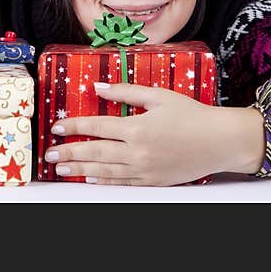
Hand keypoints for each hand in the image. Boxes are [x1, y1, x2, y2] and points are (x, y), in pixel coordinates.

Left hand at [45, 83, 253, 185]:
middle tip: (50, 153)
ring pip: (105, 171)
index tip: (58, 127)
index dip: (75, 127)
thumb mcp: (158, 96)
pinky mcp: (154, 181)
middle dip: (69, 153)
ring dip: (80, 169)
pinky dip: (104, 181)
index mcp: (137, 128)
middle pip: (95, 152)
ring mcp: (145, 170)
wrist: (220, 142)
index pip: (97, 127)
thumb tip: (98, 88)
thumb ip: (125, 92)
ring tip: (61, 168)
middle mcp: (138, 152)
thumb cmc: (192, 115)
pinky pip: (123, 183)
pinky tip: (90, 178)